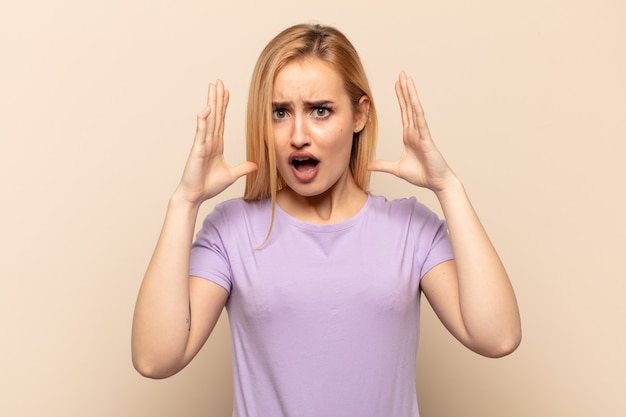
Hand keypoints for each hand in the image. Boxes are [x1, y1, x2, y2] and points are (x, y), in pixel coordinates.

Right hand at [175, 80, 256, 204]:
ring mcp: (202, 144)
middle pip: (216, 115)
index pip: (221, 121)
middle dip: (218, 98)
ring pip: (209, 119)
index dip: (224, 106)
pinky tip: (206, 108)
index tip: (227, 92)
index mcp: (216, 145)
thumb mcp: (231, 175)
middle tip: (219, 82)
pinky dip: (204, 120)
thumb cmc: (208, 185)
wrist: (195, 195)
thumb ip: (243, 168)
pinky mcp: (197, 150)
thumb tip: (256, 164)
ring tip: (213, 87)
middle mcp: (209, 141)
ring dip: (211, 102)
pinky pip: (201, 133)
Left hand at [368, 72, 455, 192]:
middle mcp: (415, 131)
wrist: (436, 182)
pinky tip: (415, 100)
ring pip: (414, 110)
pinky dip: (417, 111)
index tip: (397, 84)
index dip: (400, 97)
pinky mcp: (426, 140)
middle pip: (408, 106)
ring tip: (408, 79)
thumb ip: (383, 165)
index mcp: (409, 136)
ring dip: (411, 94)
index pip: (404, 112)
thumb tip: (368, 165)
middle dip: (404, 90)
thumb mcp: (397, 169)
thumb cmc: (421, 175)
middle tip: (402, 74)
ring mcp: (421, 134)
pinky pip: (421, 123)